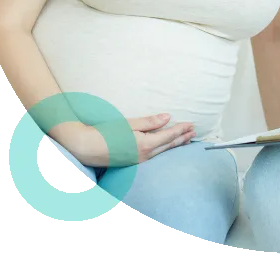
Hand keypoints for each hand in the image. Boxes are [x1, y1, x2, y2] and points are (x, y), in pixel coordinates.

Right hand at [52, 113, 195, 166]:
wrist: (85, 148)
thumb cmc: (106, 132)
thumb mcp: (129, 123)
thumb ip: (150, 122)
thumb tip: (168, 117)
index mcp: (145, 145)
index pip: (169, 136)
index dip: (181, 129)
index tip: (192, 124)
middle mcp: (144, 155)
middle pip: (169, 146)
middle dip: (182, 138)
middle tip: (194, 132)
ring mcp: (139, 160)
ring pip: (162, 152)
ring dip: (175, 144)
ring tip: (186, 139)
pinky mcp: (133, 161)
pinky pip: (155, 155)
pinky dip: (165, 148)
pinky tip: (167, 146)